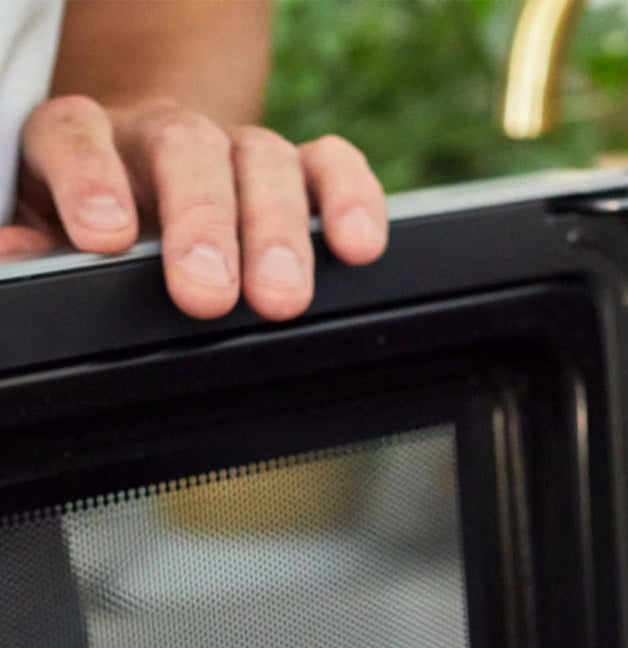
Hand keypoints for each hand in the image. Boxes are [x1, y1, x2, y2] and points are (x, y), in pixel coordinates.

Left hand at [0, 97, 386, 319]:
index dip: (92, 179)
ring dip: (276, 231)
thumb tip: (13, 264)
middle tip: (206, 293)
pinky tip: (359, 246)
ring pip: (262, 160)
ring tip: (280, 299)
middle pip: (185, 150)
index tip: (106, 236)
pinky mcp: (295, 172)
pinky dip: (350, 199)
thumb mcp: (44, 235)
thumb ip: (29, 247)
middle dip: (200, 222)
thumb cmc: (91, 228)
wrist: (147, 190)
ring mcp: (234, 150)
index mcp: (84, 141)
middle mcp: (161, 134)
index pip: (78, 136)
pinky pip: (330, 166)